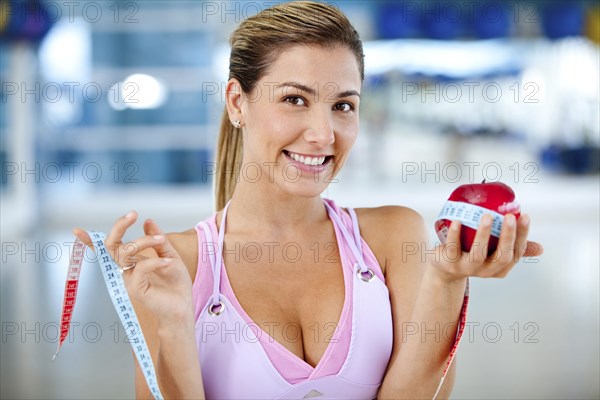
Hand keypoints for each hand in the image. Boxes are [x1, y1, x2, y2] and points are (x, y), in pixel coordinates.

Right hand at [73, 211, 192, 324]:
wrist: (182, 307)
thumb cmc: (175, 284)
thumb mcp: (169, 255)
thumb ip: (158, 240)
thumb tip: (147, 220)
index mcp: (131, 262)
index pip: (108, 250)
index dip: (90, 241)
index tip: (76, 230)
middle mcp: (126, 270)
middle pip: (111, 246)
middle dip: (119, 227)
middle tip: (133, 214)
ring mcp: (129, 280)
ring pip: (125, 253)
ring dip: (143, 241)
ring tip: (161, 240)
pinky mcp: (136, 289)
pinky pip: (140, 268)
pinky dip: (155, 260)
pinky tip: (168, 262)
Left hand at [430, 213, 543, 282]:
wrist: (444, 269)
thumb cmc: (473, 255)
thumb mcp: (493, 253)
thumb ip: (514, 248)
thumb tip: (541, 249)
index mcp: (501, 268)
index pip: (517, 252)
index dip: (522, 235)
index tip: (525, 216)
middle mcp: (486, 271)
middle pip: (502, 256)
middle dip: (508, 236)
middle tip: (510, 216)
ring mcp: (467, 268)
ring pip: (478, 254)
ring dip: (484, 235)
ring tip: (487, 216)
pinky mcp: (450, 263)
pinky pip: (453, 248)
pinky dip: (455, 234)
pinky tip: (457, 220)